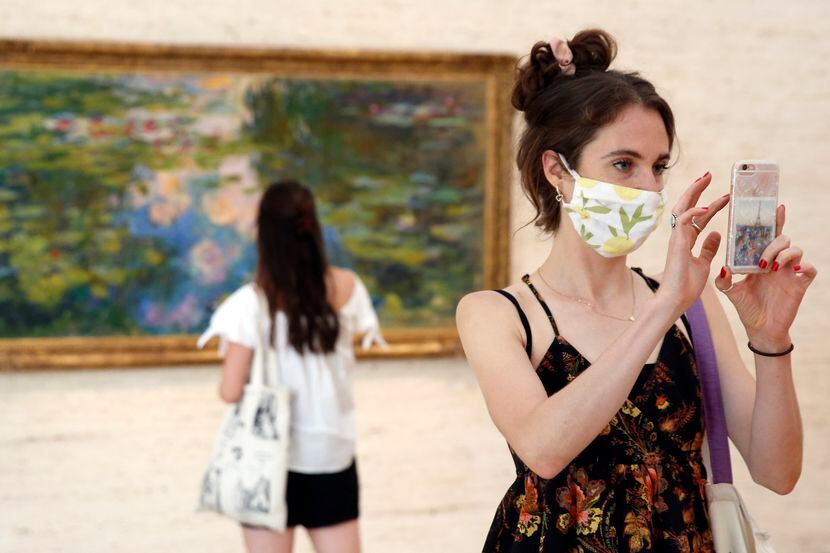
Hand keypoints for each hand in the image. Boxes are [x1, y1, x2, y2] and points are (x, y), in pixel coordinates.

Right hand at [657, 172, 729, 316]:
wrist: (674, 300)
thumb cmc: (686, 286)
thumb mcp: (704, 264)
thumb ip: (709, 249)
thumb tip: (717, 233)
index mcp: (687, 241)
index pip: (699, 217)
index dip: (711, 205)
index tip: (725, 195)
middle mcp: (680, 236)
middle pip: (687, 206)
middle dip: (697, 189)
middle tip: (709, 175)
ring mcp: (676, 238)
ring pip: (682, 208)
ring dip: (693, 192)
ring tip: (705, 179)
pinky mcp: (676, 243)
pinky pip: (683, 222)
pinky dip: (693, 212)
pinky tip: (705, 207)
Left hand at [715, 205, 817, 349]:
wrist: (760, 328)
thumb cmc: (746, 306)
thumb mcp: (730, 292)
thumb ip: (723, 279)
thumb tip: (722, 267)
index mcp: (760, 258)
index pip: (766, 235)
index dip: (772, 220)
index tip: (775, 206)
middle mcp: (776, 261)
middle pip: (782, 238)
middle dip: (772, 244)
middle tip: (761, 261)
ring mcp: (789, 272)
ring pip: (796, 249)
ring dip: (784, 254)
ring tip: (772, 268)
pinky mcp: (800, 284)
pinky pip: (810, 269)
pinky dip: (804, 266)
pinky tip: (794, 271)